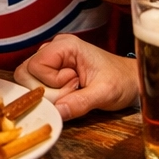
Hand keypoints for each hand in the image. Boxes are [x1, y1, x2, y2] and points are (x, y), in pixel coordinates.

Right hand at [14, 34, 139, 120]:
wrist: (131, 80)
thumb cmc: (121, 81)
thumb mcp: (105, 94)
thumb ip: (80, 102)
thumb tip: (56, 112)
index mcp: (66, 46)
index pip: (34, 66)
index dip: (49, 83)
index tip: (74, 85)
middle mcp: (55, 48)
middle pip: (26, 72)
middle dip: (46, 90)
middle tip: (73, 89)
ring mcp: (53, 59)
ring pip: (30, 80)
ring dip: (49, 93)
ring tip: (73, 90)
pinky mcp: (53, 70)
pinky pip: (38, 84)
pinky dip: (51, 94)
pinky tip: (71, 92)